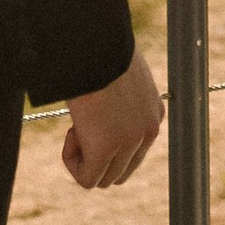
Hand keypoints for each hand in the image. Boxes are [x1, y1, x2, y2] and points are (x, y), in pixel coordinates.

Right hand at [62, 52, 163, 188]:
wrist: (94, 45)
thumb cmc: (100, 51)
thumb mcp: (119, 76)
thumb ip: (118, 100)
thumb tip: (97, 116)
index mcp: (154, 113)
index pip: (134, 151)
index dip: (107, 143)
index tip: (93, 118)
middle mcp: (148, 132)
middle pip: (121, 171)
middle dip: (97, 157)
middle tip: (82, 125)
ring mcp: (129, 143)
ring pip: (104, 179)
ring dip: (84, 159)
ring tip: (76, 126)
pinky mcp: (106, 149)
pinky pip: (87, 179)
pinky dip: (72, 162)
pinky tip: (70, 133)